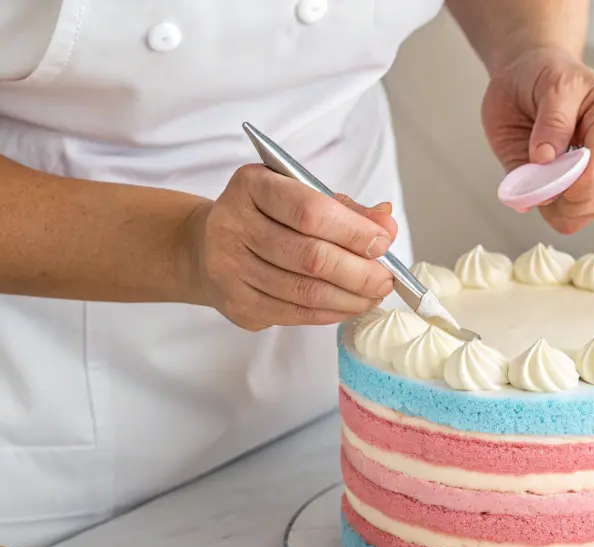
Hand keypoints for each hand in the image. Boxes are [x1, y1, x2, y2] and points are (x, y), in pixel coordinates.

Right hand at [185, 165, 397, 330]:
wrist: (206, 247)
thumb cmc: (267, 217)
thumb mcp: (302, 197)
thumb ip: (346, 209)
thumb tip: (387, 223)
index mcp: (252, 185)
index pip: (310, 211)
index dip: (354, 232)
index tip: (383, 243)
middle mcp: (233, 224)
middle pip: (311, 257)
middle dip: (360, 272)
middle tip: (386, 279)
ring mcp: (230, 268)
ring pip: (305, 292)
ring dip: (351, 298)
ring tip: (373, 295)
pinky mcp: (236, 303)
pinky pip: (295, 314)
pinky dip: (331, 312)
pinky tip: (349, 305)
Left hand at [481, 46, 593, 234]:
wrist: (531, 79)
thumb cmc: (542, 78)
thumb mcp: (546, 85)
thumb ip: (550, 122)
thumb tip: (545, 161)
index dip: (577, 177)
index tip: (549, 181)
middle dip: (564, 194)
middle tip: (534, 178)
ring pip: (590, 211)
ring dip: (557, 207)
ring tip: (536, 183)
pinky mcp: (586, 192)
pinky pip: (575, 220)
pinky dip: (553, 215)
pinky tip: (542, 196)